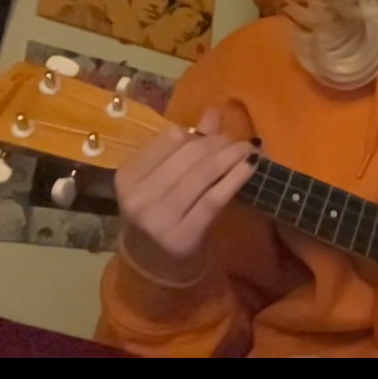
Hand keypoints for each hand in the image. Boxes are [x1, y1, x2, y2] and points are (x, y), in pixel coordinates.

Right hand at [116, 108, 257, 281]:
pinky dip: (234, 179)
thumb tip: (212, 113)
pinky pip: (213, 200)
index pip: (169, 140)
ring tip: (249, 149)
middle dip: (219, 143)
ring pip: (202, 175)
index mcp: (127, 176)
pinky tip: (249, 168)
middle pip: (188, 155)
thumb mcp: (162, 180)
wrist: (154, 265)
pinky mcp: (182, 236)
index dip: (198, 133)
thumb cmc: (158, 215)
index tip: (218, 133)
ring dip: (231, 157)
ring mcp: (158, 218)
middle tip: (239, 141)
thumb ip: (184, 147)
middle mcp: (138, 196)